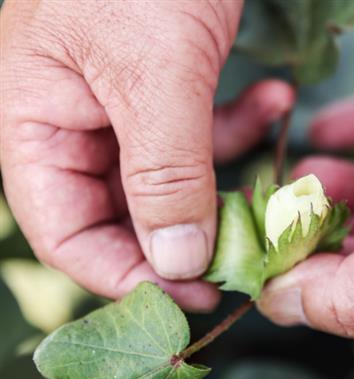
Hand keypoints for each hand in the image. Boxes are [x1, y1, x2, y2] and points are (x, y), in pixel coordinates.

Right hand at [0, 0, 293, 310]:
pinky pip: (201, 131)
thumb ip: (160, 171)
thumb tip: (177, 260)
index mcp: (36, 124)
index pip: (66, 234)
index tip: (195, 294)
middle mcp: (74, 124)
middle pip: (125, 213)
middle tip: (249, 240)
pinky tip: (277, 97)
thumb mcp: (151, 71)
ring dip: (226, 169)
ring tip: (273, 140)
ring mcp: (124, 106)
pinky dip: (241, 123)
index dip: (126, 275)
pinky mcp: (169, 86)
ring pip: (173, 176)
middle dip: (190, 227)